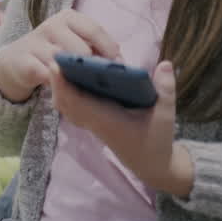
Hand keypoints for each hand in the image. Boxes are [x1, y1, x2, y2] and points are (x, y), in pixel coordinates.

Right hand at [0, 9, 120, 103]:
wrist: (17, 61)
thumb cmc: (55, 51)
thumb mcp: (74, 44)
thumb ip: (96, 50)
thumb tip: (121, 64)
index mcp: (68, 18)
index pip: (94, 30)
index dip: (109, 49)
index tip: (119, 66)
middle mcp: (51, 26)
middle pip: (80, 50)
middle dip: (92, 67)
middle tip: (100, 81)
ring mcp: (35, 43)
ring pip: (63, 62)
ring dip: (75, 77)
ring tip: (84, 87)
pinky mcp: (23, 62)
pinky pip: (46, 75)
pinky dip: (57, 84)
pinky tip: (63, 90)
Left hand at [50, 59, 193, 196]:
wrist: (152, 165)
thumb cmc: (157, 140)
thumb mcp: (165, 115)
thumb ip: (165, 90)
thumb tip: (166, 64)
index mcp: (106, 120)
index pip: (77, 101)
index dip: (64, 84)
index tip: (57, 64)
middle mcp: (94, 121)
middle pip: (64, 101)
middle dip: (56, 80)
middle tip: (55, 55)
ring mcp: (91, 123)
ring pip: (65, 104)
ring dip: (59, 85)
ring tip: (61, 61)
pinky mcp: (93, 121)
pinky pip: (72, 106)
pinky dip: (66, 91)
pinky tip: (72, 74)